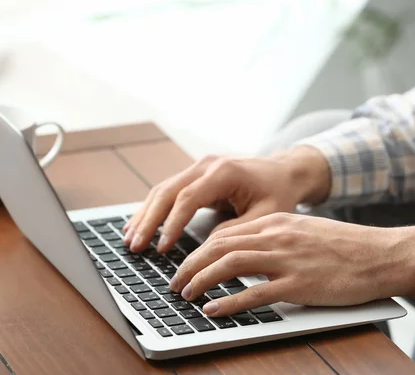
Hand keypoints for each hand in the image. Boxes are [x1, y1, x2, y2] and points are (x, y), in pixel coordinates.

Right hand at [124, 146, 330, 252]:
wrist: (284, 171)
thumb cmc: (278, 193)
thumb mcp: (266, 216)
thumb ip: (237, 232)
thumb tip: (206, 249)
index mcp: (224, 172)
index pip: (189, 198)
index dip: (172, 224)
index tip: (162, 248)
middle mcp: (206, 165)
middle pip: (167, 191)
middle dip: (149, 220)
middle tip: (134, 246)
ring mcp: (198, 167)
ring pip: (162, 190)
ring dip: (145, 215)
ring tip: (130, 239)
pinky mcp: (195, 175)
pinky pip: (168, 191)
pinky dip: (153, 209)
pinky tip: (139, 225)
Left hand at [169, 213, 414, 316]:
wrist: (380, 254)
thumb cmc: (343, 246)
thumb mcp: (302, 231)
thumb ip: (272, 238)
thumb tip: (243, 252)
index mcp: (275, 222)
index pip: (224, 233)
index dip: (198, 250)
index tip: (185, 263)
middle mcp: (276, 236)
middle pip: (219, 246)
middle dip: (190, 264)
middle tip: (175, 281)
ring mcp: (287, 259)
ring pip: (230, 264)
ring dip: (201, 279)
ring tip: (186, 293)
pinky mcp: (299, 283)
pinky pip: (255, 292)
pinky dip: (229, 301)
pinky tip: (214, 309)